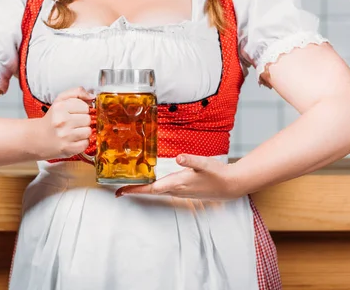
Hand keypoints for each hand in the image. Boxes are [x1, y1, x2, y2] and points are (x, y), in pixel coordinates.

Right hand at [35, 87, 93, 159]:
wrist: (38, 138)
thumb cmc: (52, 119)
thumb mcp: (60, 100)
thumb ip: (77, 92)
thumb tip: (92, 96)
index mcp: (60, 107)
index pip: (85, 107)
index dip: (82, 110)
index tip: (75, 113)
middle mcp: (62, 121)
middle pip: (88, 119)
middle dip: (83, 121)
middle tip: (73, 123)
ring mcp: (65, 136)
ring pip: (88, 131)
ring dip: (83, 132)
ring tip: (74, 132)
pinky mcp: (67, 148)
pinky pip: (85, 143)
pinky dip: (82, 142)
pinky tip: (73, 140)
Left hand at [115, 155, 244, 200]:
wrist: (231, 186)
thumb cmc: (218, 174)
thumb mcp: (205, 164)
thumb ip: (191, 160)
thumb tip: (178, 157)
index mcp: (177, 183)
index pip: (151, 188)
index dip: (135, 189)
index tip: (121, 191)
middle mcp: (176, 190)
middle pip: (150, 192)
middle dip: (134, 191)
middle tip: (118, 191)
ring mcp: (179, 192)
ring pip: (156, 192)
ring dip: (142, 190)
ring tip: (128, 186)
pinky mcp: (183, 191)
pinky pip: (163, 190)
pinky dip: (153, 188)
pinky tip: (150, 183)